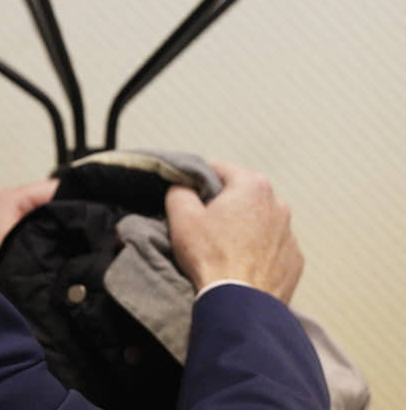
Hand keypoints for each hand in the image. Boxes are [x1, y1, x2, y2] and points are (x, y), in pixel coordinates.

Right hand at [166, 160, 302, 302]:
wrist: (239, 305)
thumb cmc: (210, 257)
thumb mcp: (181, 216)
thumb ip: (179, 190)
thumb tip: (183, 187)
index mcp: (252, 186)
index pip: (220, 169)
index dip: (199, 180)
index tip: (188, 198)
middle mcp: (278, 204)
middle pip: (242, 195)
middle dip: (224, 205)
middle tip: (203, 225)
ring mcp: (290, 234)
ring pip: (259, 221)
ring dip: (242, 228)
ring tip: (222, 249)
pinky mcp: (294, 260)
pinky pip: (272, 247)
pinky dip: (257, 251)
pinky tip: (240, 265)